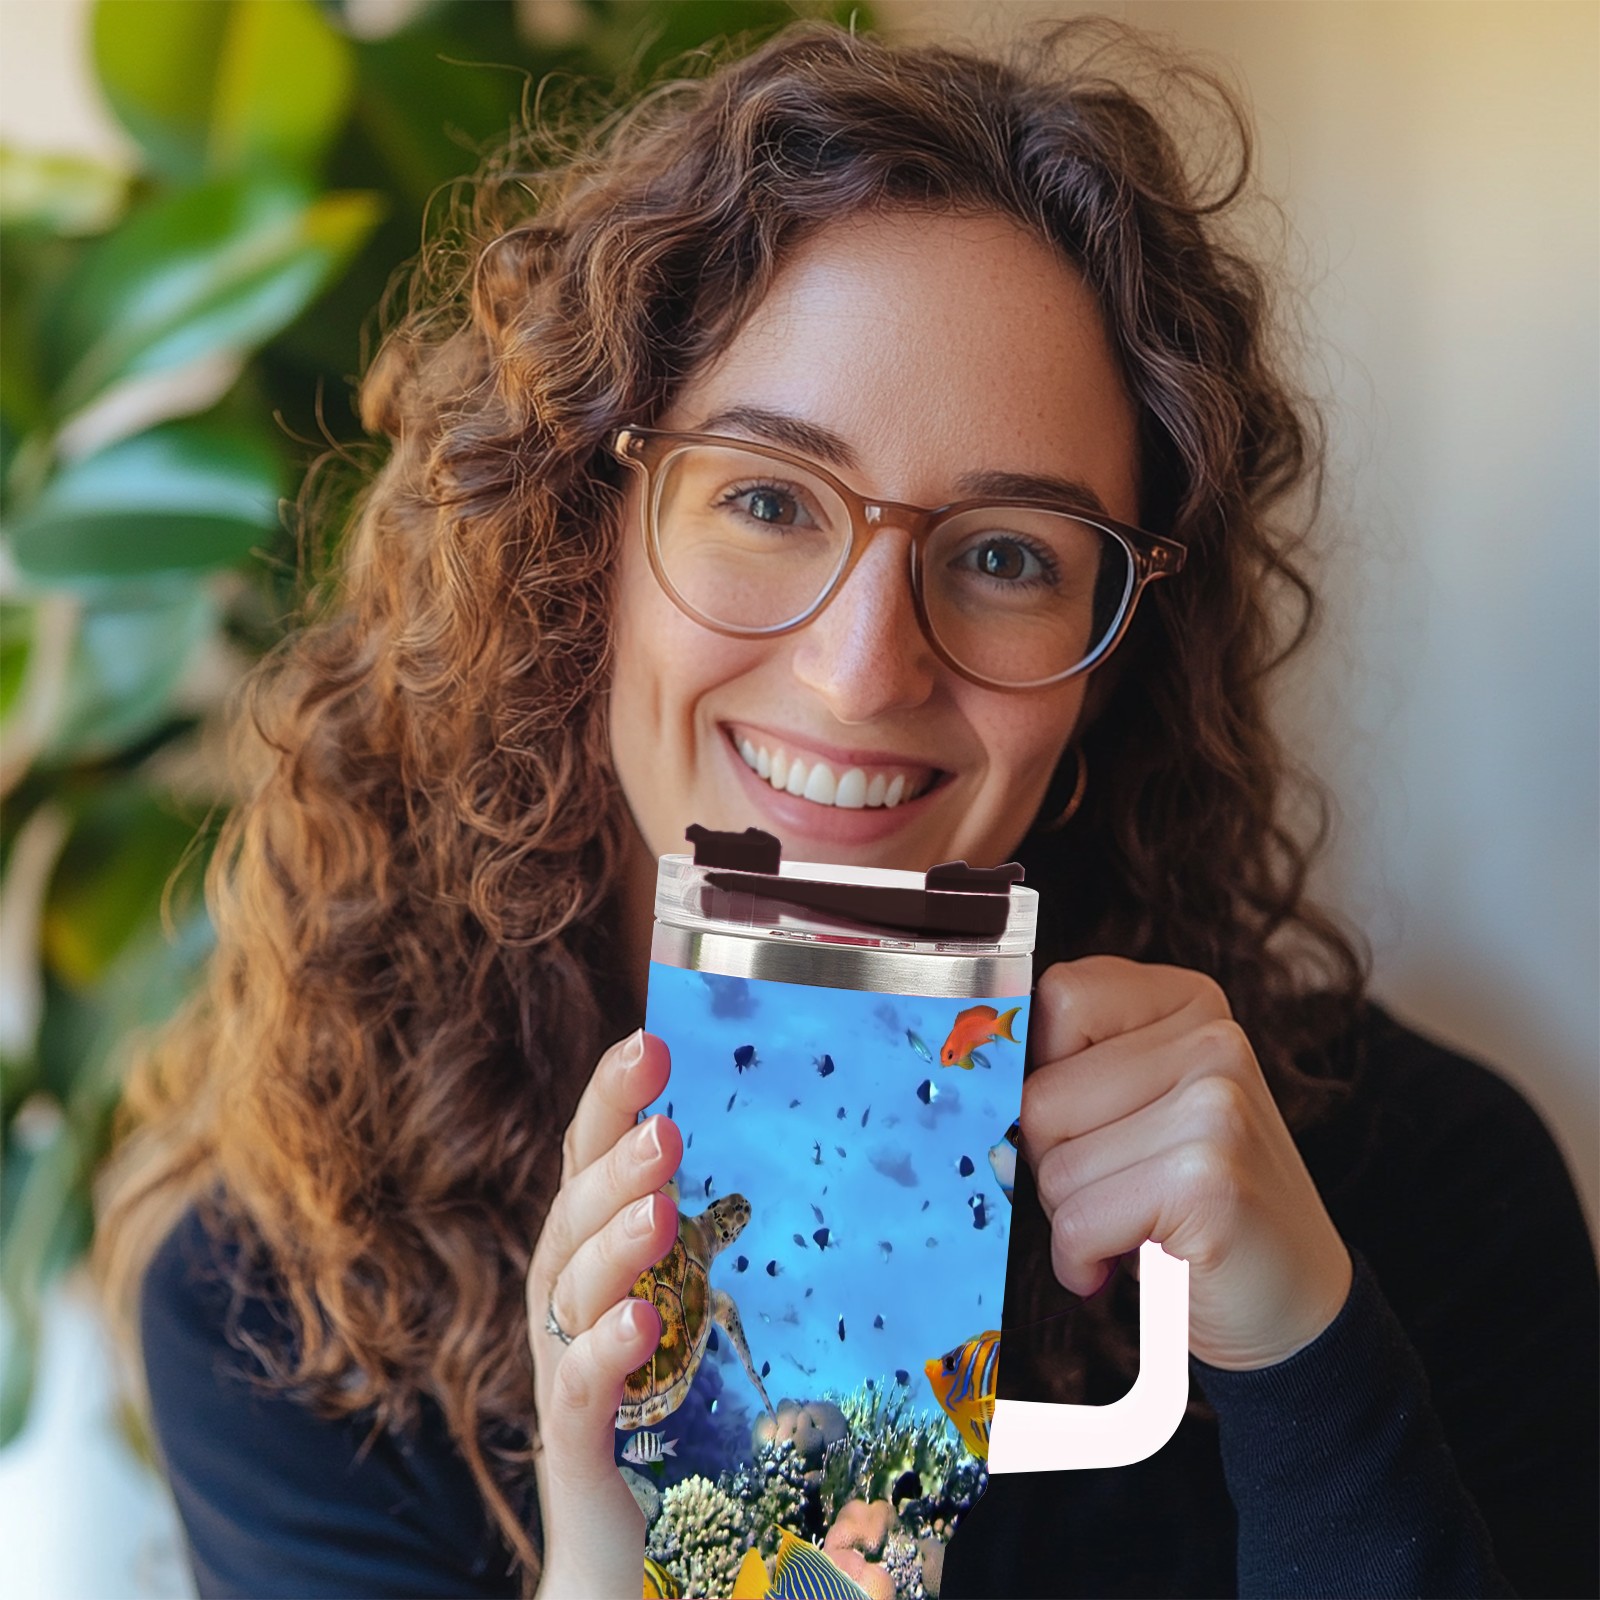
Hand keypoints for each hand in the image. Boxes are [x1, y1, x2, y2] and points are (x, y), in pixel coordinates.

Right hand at [525, 1028, 679, 1596]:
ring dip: (612, 1239)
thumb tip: (796, 1181)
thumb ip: (714, 1252)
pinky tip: (641, 1323)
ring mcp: (562, 1372)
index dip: (610, 1100)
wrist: (624, 1559)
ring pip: (568, 1288)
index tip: (650, 1037)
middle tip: (668, 1118)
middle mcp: (567, 1304)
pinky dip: (603, 1352)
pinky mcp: (574, 1448)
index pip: (591, 1163)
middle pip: (574, 1212)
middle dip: (615, 1159)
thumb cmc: (665, 1423)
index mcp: (596, 1261)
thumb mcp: (693, 1316)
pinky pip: (575, 1392)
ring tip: (661, 1202)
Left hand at [1021, 957, 1351, 1369]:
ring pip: (1052, 1163)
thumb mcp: (1143, 1106)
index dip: (1042, 1072)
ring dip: (1072, 1216)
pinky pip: (1078, 1222)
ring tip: (1134, 1223)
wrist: (1295, 1307)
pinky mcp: (1207, 1179)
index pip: (1058, 997)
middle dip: (1054, 1160)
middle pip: (1040, 1094)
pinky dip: (1082, 1260)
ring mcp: (1216, 1105)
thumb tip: (978, 1066)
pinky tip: (1128, 1263)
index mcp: (1190, 1003)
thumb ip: (1079, 1064)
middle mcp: (1213, 1040)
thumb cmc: (1192, 1204)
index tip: (1080, 1121)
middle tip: (1117, 1190)